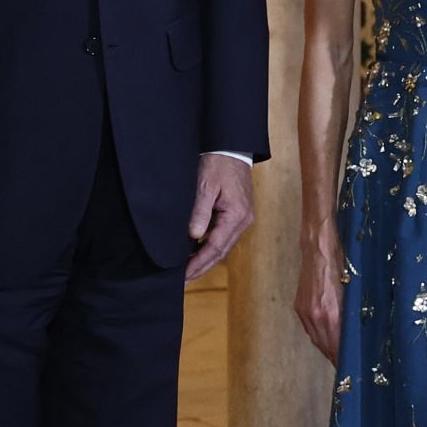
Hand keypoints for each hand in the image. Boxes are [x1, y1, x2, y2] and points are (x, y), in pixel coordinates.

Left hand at [185, 154, 255, 280]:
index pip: (216, 247)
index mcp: (237, 215)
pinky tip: (195, 250)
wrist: (231, 147)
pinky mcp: (237, 215)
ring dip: (205, 258)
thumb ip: (200, 211)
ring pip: (222, 246)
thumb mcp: (206, 185)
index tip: (185, 274)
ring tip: (187, 269)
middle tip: (183, 279)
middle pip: (221, 251)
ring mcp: (241, 219)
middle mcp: (243, 221)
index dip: (199, 263)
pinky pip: (223, 236)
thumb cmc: (218, 163)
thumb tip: (193, 237)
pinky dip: (209, 246)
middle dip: (202, 266)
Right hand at [294, 221, 347, 363]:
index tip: (351, 370)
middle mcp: (315, 316)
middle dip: (336, 358)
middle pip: (325, 347)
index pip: (337, 347)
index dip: (343, 360)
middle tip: (346, 368)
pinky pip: (310, 329)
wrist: (319, 248)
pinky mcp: (300, 306)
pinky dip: (319, 336)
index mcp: (331, 315)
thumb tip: (359, 335)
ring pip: (316, 339)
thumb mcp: (353, 293)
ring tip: (337, 355)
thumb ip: (353, 317)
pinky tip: (326, 338)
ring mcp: (305, 311)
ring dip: (327, 348)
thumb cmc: (343, 266)